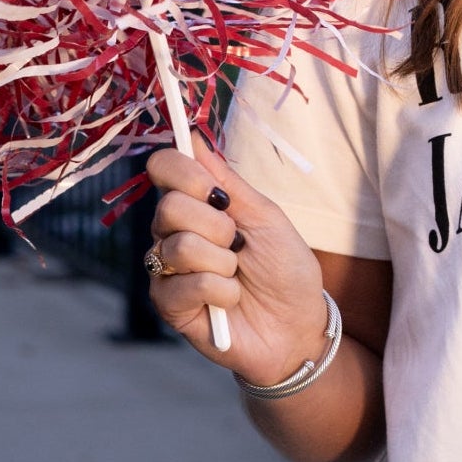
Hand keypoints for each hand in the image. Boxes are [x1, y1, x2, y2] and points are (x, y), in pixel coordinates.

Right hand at [145, 140, 329, 387]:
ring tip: (238, 273)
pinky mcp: (170, 306)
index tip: (216, 193)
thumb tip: (192, 137)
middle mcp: (173, 232)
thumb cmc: (285, 268)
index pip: (164, 168)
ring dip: (222, 260)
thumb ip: (226, 181)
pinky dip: (221, 290)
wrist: (298, 325)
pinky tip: (231, 299)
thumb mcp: (265, 216)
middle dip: (217, 225)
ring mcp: (167, 270)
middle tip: (239, 244)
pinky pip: (185, 284)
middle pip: (169, 206)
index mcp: (195, 204)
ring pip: (178, 246)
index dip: (184, 172)